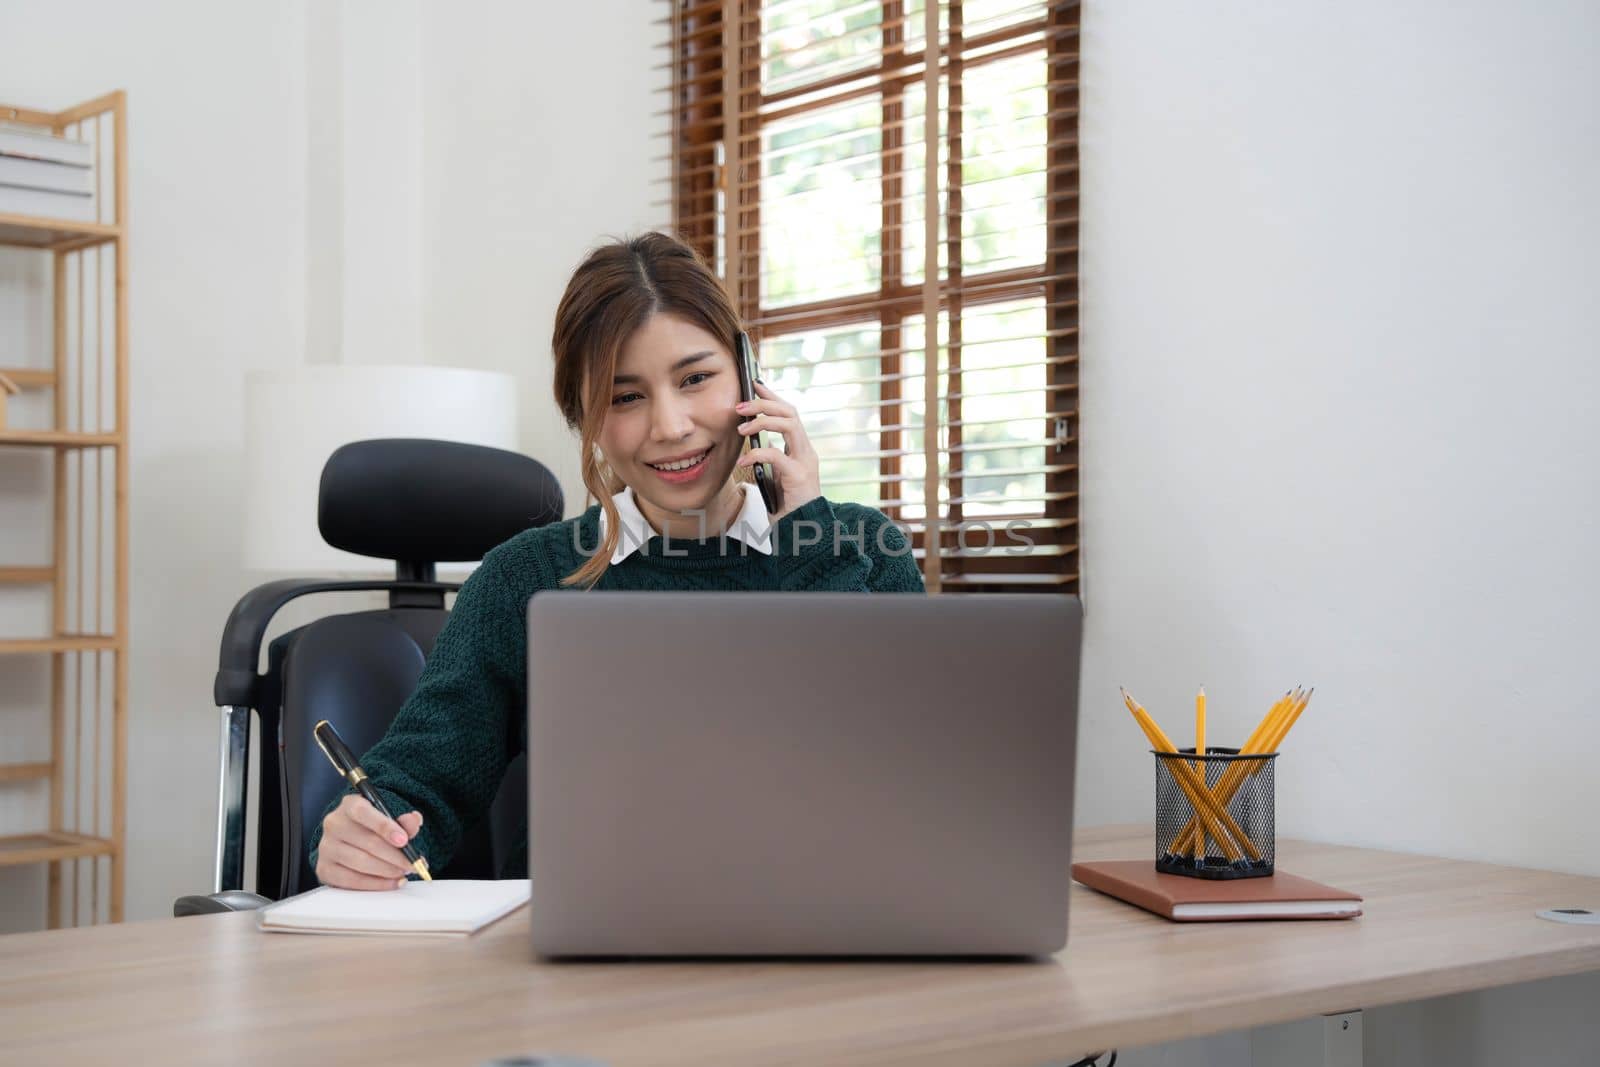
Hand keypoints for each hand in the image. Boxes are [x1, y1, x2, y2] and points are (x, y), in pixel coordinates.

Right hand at [314, 794, 423, 890]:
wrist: (350, 839)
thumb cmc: (372, 828)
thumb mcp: (389, 819)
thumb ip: (404, 822)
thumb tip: (415, 820)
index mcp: (350, 805)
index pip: (364, 813)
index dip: (385, 827)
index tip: (404, 840)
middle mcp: (334, 824)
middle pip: (367, 842)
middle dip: (395, 856)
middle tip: (413, 863)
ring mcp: (326, 847)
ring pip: (360, 862)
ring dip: (387, 871)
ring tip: (404, 872)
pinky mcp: (324, 869)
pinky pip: (351, 880)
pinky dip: (375, 884)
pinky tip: (391, 882)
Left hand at [735, 380, 820, 519]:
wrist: (801, 530)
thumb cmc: (786, 504)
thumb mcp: (775, 475)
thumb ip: (770, 457)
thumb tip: (753, 439)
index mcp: (800, 448)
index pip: (789, 412)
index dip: (772, 396)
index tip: (755, 383)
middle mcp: (806, 450)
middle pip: (790, 412)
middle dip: (764, 404)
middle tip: (740, 405)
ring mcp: (805, 462)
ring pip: (789, 425)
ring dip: (762, 421)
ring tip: (740, 429)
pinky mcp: (799, 476)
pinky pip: (777, 455)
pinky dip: (757, 454)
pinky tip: (743, 462)